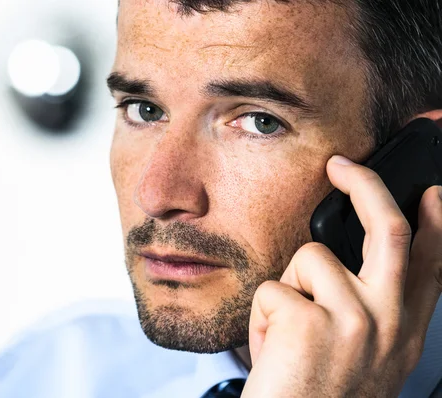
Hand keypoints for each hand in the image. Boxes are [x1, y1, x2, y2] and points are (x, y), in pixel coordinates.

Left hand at [241, 155, 441, 396]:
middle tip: (342, 166)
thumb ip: (370, 311)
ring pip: (309, 258)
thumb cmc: (320, 397)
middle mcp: (388, 322)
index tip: (433, 193)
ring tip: (285, 334)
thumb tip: (345, 262)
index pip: (433, 264)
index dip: (438, 223)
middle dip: (367, 186)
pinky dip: (260, 316)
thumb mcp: (366, 358)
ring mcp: (353, 321)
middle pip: (388, 230)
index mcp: (402, 331)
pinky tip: (271, 349)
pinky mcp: (310, 323)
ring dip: (286, 289)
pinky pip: (272, 288)